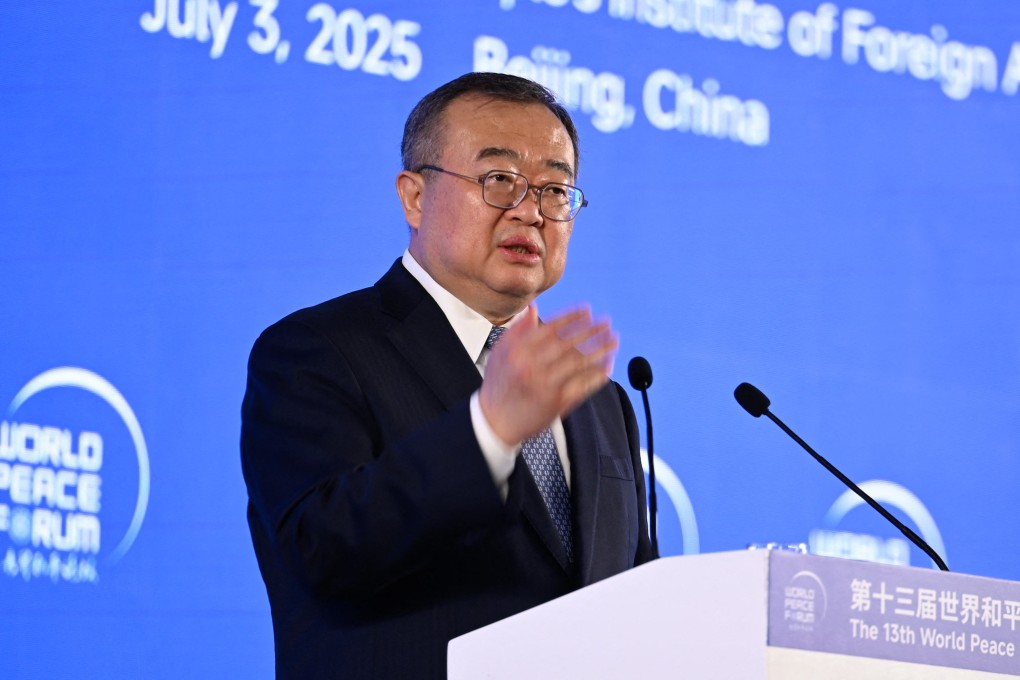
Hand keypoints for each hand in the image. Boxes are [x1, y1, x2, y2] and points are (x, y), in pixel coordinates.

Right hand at [479, 305, 617, 444]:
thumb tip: (534, 308)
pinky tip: (608, 363)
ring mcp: (547, 384)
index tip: (587, 311)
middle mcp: (533, 365)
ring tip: (614, 339)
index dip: (572, 317)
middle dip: (591, 330)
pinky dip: (598, 373)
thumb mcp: (499, 353)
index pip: (551, 328)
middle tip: (606, 322)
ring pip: (580, 362)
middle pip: (569, 343)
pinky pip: (584, 384)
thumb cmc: (497, 386)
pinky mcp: (558, 402)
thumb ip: (517, 330)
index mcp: (518, 351)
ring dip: (601, 349)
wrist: (495, 423)